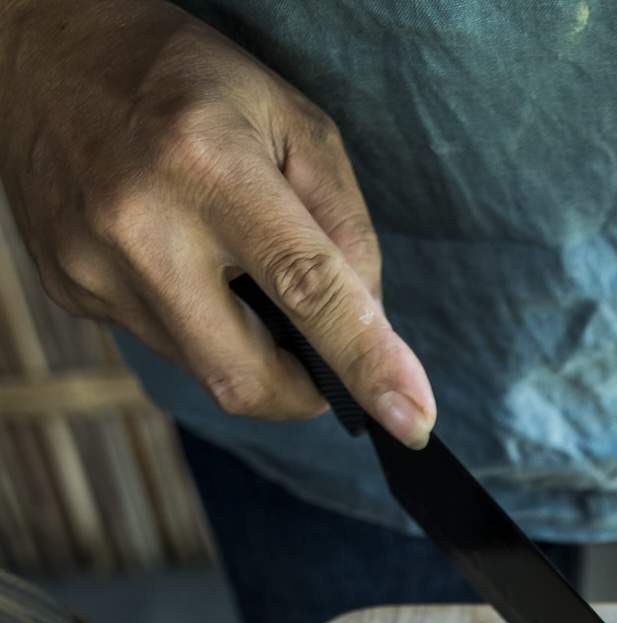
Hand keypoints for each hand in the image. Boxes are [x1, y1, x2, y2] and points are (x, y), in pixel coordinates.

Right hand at [0, 0, 433, 443]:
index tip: (413, 421)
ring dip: (245, 345)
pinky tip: (178, 260)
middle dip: (302, 389)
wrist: (46, 51)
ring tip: (229, 267)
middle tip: (320, 354)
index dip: (366, 362)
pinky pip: (162, 346)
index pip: (305, 287)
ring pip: (205, 370)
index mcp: (208, 166)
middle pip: (246, 376)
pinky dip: (196, 323)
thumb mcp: (292, 120)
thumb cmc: (189, 83)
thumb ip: (344, 227)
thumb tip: (370, 328)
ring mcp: (94, 267)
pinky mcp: (70, 291)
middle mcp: (142, 226)